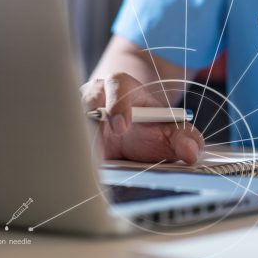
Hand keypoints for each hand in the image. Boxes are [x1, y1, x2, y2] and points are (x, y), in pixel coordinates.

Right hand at [80, 73, 203, 163]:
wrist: (130, 130)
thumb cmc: (149, 126)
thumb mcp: (169, 128)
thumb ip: (184, 137)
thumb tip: (192, 152)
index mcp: (121, 85)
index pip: (117, 85)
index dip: (118, 105)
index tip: (121, 126)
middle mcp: (94, 94)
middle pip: (86, 104)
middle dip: (90, 125)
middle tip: (97, 151)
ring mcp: (76, 112)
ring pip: (71, 123)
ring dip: (77, 143)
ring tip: (88, 164)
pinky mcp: (68, 130)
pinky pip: (65, 140)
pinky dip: (71, 155)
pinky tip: (79, 172)